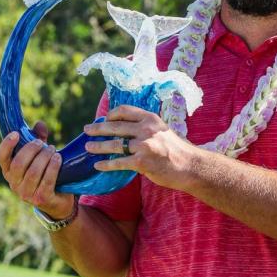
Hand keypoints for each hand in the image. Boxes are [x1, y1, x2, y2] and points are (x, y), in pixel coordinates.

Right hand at [0, 123, 73, 219]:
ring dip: (44, 157)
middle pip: (19, 163)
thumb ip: (38, 139)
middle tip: (42, 143)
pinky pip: (47, 180)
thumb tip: (39, 124)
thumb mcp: (39, 156)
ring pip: (33, 172)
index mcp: (9, 172)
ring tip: (52, 149)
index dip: (7, 145)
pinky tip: (58, 158)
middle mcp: (14, 184)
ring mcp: (27, 194)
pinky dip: (53, 167)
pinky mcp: (41, 199)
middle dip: (31, 150)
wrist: (57, 201)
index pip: (1, 158)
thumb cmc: (45, 173)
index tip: (16, 133)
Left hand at [83, 105, 198, 190]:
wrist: (190, 166)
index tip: (104, 119)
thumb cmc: (177, 151)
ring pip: (114, 145)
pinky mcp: (141, 162)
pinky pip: (118, 162)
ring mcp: (144, 145)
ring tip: (88, 147)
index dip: (111, 114)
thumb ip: (146, 128)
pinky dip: (106, 164)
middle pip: (115, 126)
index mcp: (151, 119)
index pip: (125, 110)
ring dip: (98, 146)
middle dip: (98, 128)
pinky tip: (98, 165)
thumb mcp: (163, 131)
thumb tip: (126, 130)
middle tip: (87, 130)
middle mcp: (146, 129)